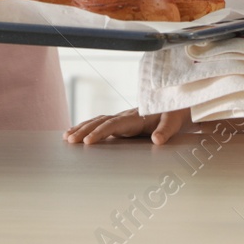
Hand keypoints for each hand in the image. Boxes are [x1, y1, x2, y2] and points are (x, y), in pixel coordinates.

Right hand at [65, 108, 188, 144]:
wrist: (178, 102)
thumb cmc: (176, 113)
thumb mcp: (175, 121)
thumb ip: (166, 130)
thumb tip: (156, 140)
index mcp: (136, 117)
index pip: (113, 124)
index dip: (100, 132)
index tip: (87, 141)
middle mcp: (126, 116)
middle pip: (101, 121)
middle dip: (84, 130)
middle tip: (69, 140)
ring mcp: (123, 118)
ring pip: (98, 121)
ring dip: (82, 128)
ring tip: (66, 137)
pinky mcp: (123, 123)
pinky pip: (102, 123)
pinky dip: (88, 127)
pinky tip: (78, 133)